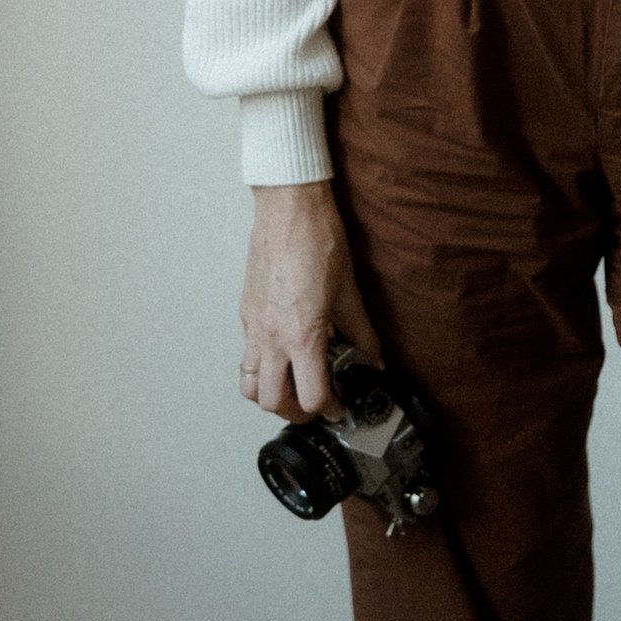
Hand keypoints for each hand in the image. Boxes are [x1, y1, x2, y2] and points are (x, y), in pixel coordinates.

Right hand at [241, 182, 379, 419]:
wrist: (289, 209)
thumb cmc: (316, 241)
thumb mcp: (349, 293)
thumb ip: (362, 333)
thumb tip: (374, 358)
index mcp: (301, 336)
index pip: (311, 396)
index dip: (330, 409)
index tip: (340, 406)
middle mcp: (271, 337)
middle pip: (270, 402)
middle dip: (294, 412)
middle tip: (313, 406)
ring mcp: (253, 326)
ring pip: (248, 383)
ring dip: (269, 394)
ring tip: (291, 387)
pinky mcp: (245, 311)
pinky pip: (246, 353)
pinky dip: (261, 366)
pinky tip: (282, 352)